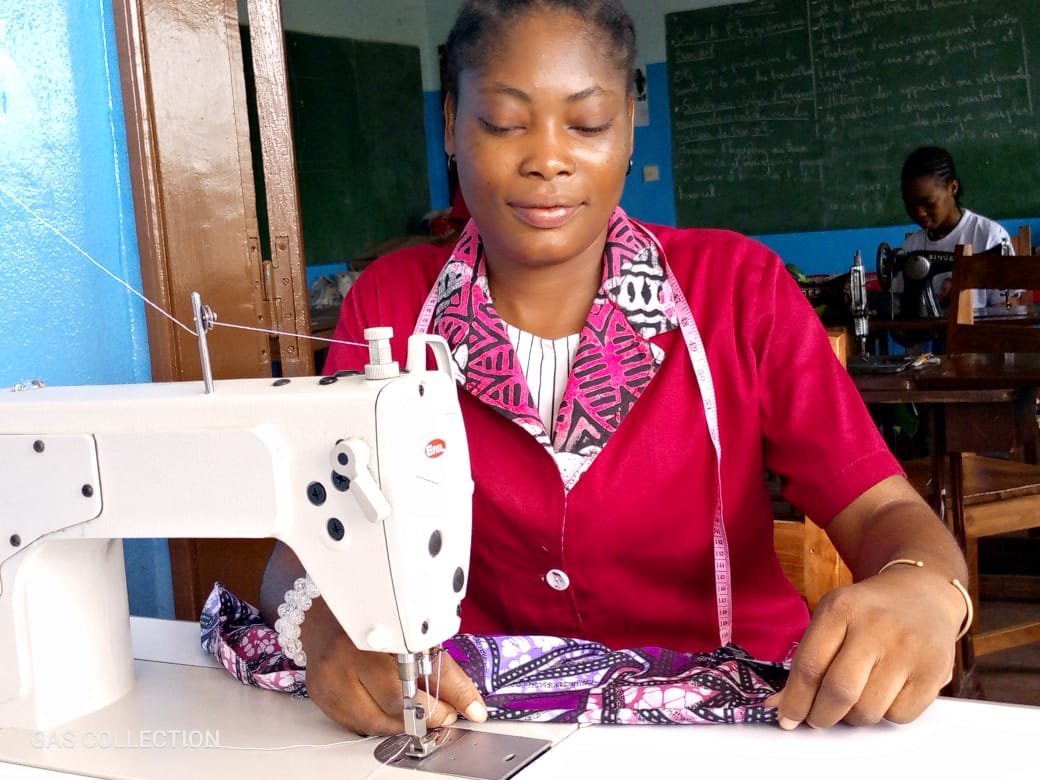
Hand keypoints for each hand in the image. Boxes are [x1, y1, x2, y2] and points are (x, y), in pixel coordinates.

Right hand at [300, 597, 486, 735]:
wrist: (327, 610)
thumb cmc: (376, 616)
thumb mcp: (416, 633)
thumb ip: (444, 671)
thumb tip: (472, 707)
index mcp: (372, 637)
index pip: (409, 686)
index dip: (437, 704)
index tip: (458, 711)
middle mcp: (344, 658)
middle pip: (391, 708)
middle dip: (424, 716)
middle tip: (442, 714)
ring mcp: (329, 679)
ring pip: (373, 723)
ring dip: (401, 724)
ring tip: (416, 711)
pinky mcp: (320, 695)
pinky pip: (355, 724)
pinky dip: (377, 722)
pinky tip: (388, 708)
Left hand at [769, 565, 962, 728]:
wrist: (922, 592)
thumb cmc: (867, 611)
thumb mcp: (832, 617)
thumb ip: (808, 658)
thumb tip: (783, 705)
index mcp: (841, 608)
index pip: (810, 665)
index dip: (795, 700)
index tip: (787, 718)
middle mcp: (875, 627)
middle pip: (839, 692)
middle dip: (821, 716)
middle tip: (817, 719)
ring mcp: (908, 649)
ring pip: (869, 710)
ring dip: (853, 717)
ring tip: (853, 701)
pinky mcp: (934, 670)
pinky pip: (900, 716)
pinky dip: (886, 716)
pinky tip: (884, 694)